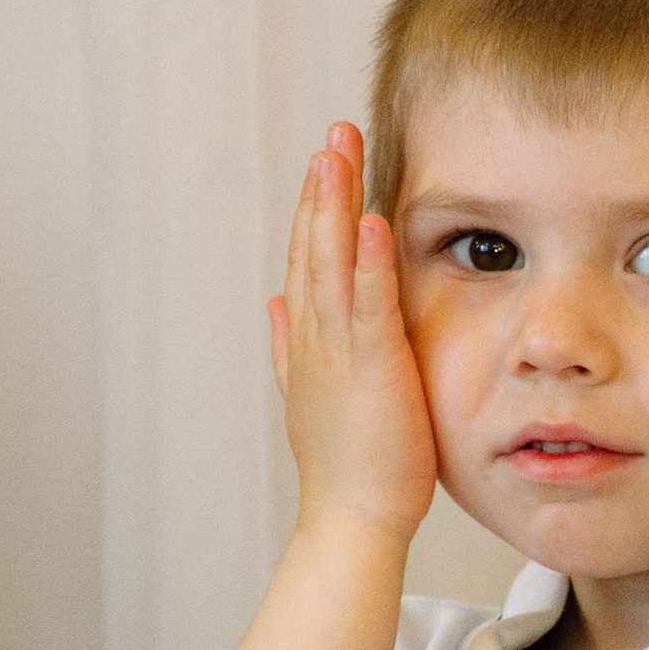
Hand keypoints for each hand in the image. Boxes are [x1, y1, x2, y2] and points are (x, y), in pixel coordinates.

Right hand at [268, 123, 436, 541]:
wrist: (350, 519)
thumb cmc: (346, 465)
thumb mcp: (313, 392)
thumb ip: (291, 345)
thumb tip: (275, 304)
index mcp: (307, 339)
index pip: (309, 258)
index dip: (316, 206)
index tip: (326, 158)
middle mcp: (314, 336)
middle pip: (314, 246)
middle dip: (323, 186)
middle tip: (334, 130)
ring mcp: (337, 350)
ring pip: (332, 263)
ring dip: (334, 206)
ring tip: (336, 152)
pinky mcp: (370, 369)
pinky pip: (369, 306)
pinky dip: (369, 264)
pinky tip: (373, 222)